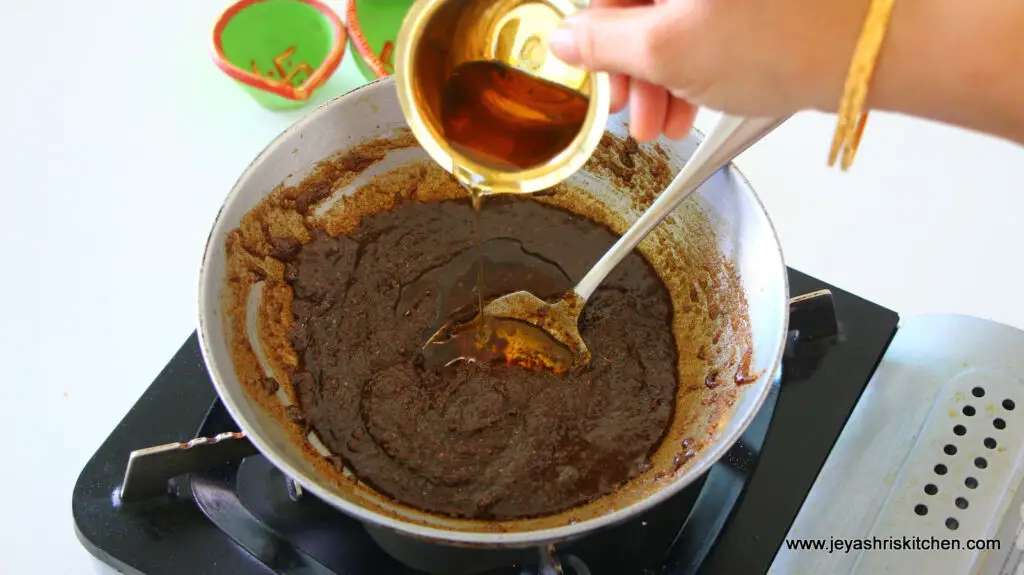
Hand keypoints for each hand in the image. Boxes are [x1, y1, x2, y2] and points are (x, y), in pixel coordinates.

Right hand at [547, 0, 869, 141]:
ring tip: (670, 119)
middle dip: (633, 64)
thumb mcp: (666, 51)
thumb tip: (565, 39)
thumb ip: (601, 43)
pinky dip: (699, 59)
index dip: (593, 38)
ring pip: (676, 17)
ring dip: (665, 72)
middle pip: (641, 7)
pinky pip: (712, 20)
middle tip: (635, 109)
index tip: (595, 74)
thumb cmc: (785, 42)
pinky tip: (699, 97)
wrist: (872, 49)